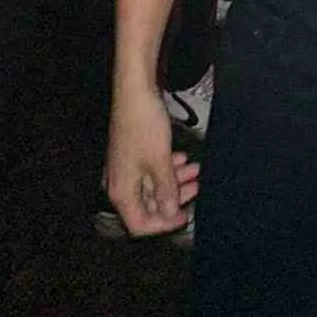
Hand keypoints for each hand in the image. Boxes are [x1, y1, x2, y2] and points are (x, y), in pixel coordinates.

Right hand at [105, 86, 199, 236]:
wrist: (135, 91)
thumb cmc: (144, 125)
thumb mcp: (160, 162)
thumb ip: (166, 191)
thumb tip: (170, 214)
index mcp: (121, 191)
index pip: (139, 224)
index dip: (163, 224)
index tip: (185, 216)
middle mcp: (120, 183)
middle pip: (148, 204)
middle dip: (174, 198)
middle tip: (197, 187)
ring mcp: (126, 167)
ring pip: (152, 185)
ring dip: (175, 180)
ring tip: (196, 171)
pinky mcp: (133, 153)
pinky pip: (151, 169)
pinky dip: (168, 167)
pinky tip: (183, 159)